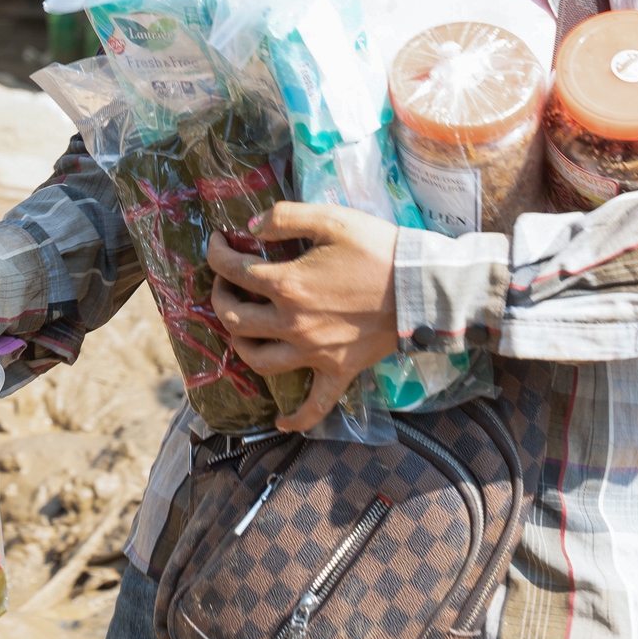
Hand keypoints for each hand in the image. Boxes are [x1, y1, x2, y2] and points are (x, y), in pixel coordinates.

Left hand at [207, 203, 399, 432]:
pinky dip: (295, 418)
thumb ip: (284, 217)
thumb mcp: (330, 218)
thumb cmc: (377, 248)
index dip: (216, 253)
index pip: (233, 270)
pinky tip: (280, 421)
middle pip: (234, 318)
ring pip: (259, 360)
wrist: (421, 286)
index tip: (217, 241)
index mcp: (287, 285)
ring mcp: (313, 353)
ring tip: (242, 328)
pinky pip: (314, 406)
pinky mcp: (338, 371)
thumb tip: (250, 227)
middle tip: (227, 281)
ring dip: (241, 344)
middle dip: (220, 296)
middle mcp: (292, 324)